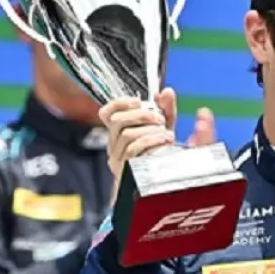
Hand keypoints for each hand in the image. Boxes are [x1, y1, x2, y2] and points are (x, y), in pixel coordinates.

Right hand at [98, 87, 216, 186]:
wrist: (164, 181)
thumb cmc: (162, 152)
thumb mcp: (165, 128)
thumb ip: (166, 109)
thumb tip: (167, 92)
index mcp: (120, 132)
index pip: (106, 113)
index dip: (118, 103)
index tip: (137, 101)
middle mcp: (115, 145)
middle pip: (117, 121)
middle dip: (141, 115)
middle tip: (160, 119)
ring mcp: (118, 158)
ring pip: (127, 135)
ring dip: (150, 131)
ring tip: (167, 134)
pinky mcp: (125, 169)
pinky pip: (134, 150)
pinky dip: (151, 142)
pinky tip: (165, 143)